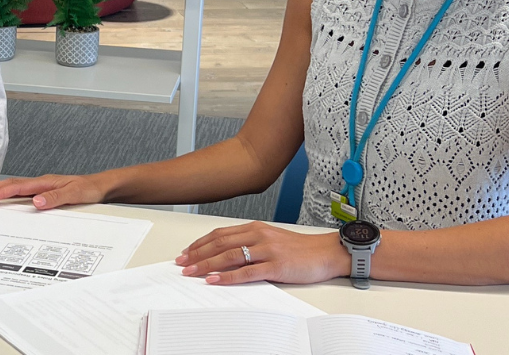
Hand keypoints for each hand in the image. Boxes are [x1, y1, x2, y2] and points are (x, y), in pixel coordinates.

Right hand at [0, 173, 108, 208]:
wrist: (101, 187)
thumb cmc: (89, 189)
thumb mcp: (74, 194)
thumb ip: (55, 198)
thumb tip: (36, 201)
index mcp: (44, 182)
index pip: (18, 187)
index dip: (0, 191)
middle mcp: (41, 183)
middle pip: (12, 184)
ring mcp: (42, 187)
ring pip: (16, 187)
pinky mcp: (45, 192)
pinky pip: (23, 192)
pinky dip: (11, 193)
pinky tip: (7, 197)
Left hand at [176, 221, 349, 285]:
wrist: (327, 252)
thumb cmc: (300, 249)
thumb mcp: (271, 239)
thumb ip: (250, 242)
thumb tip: (225, 252)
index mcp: (256, 228)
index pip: (220, 234)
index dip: (200, 243)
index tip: (186, 252)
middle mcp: (259, 235)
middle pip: (220, 244)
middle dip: (197, 254)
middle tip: (181, 263)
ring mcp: (267, 250)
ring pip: (229, 256)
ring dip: (206, 264)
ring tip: (191, 272)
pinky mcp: (276, 266)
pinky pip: (247, 272)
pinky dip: (228, 277)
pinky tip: (215, 280)